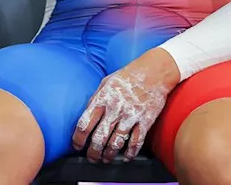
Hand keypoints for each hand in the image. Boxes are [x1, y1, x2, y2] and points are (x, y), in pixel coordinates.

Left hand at [71, 48, 180, 163]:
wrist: (154, 72)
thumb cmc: (128, 75)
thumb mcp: (106, 82)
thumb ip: (96, 98)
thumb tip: (87, 112)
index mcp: (102, 99)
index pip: (84, 123)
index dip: (78, 138)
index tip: (76, 145)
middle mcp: (115, 110)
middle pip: (99, 138)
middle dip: (92, 152)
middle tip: (91, 158)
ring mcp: (130, 116)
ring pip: (116, 143)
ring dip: (109, 155)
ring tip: (105, 159)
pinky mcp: (145, 121)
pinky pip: (136, 142)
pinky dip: (130, 153)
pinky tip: (126, 157)